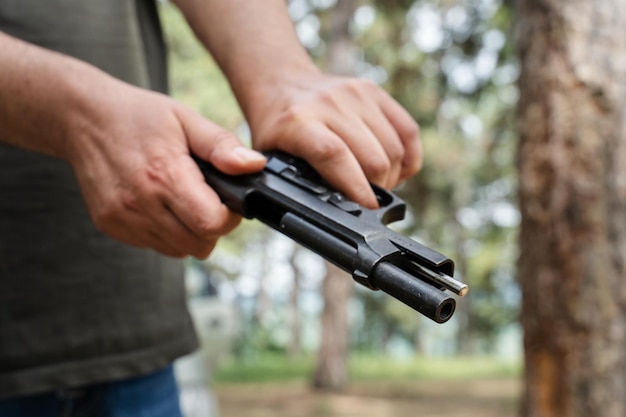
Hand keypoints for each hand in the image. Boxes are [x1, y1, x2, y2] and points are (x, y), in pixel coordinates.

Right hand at [66, 79, 265, 257]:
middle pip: (199, 244)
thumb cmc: (138, 116)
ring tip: (184, 200)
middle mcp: (141, 203)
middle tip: (209, 200)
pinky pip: (155, 246)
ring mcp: (122, 218)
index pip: (211, 224)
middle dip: (213, 226)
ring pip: (179, 250)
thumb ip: (222, 145)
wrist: (82, 118)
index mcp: (164, 175)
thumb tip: (254, 166)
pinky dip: (168, 233)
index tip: (227, 200)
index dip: (229, 216)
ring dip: (191, 232)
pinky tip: (162, 205)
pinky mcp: (111, 226)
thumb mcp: (186, 119)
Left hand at [247, 73, 421, 207]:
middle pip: (373, 158)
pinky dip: (408, 157)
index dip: (356, 188)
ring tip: (377, 185)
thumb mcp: (267, 156)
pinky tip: (396, 170)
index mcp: (297, 122)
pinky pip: (407, 130)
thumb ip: (282, 182)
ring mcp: (355, 94)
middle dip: (376, 190)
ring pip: (394, 149)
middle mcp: (329, 103)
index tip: (366, 210)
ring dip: (392, 176)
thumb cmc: (275, 129)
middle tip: (366, 200)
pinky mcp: (373, 91)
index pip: (335, 156)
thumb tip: (314, 213)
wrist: (282, 83)